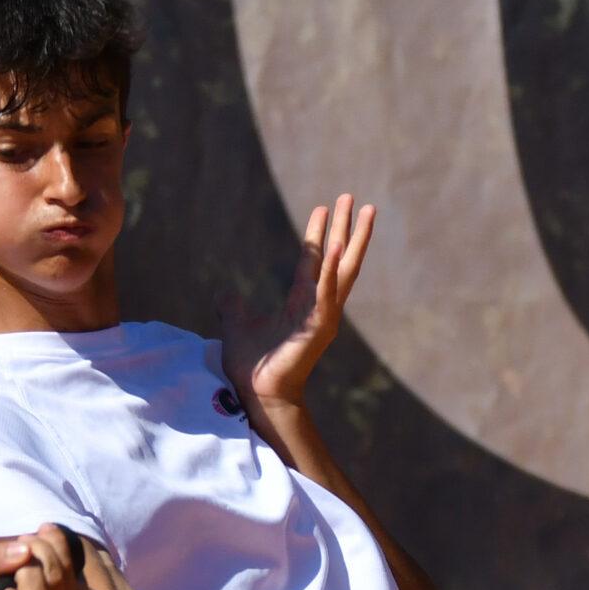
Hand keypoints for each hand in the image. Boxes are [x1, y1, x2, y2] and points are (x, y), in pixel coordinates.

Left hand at [219, 193, 375, 413]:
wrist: (257, 392)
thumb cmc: (253, 365)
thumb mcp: (236, 324)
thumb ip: (234, 307)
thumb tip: (225, 294)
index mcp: (302, 303)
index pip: (314, 261)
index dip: (318, 234)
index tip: (323, 207)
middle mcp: (318, 306)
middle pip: (338, 258)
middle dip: (346, 227)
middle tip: (352, 197)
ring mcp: (323, 315)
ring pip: (343, 269)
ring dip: (353, 238)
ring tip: (363, 209)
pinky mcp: (319, 325)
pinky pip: (326, 291)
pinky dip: (331, 268)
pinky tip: (338, 243)